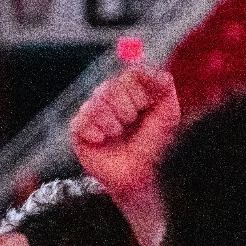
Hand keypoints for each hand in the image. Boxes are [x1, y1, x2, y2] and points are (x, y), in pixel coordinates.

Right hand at [69, 67, 180, 203]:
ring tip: (118, 135)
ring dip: (114, 124)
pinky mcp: (78, 128)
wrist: (137, 173)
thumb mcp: (167, 114)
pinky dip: (98, 134)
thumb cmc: (151, 144)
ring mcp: (91, 110)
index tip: (146, 106)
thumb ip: (164, 88)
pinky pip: (83, 121)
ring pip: (97, 104)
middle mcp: (108, 95)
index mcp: (129, 88)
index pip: (130, 73)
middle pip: (111, 87)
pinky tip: (103, 141)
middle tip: (132, 124)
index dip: (139, 90)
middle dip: (128, 110)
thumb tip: (158, 72)